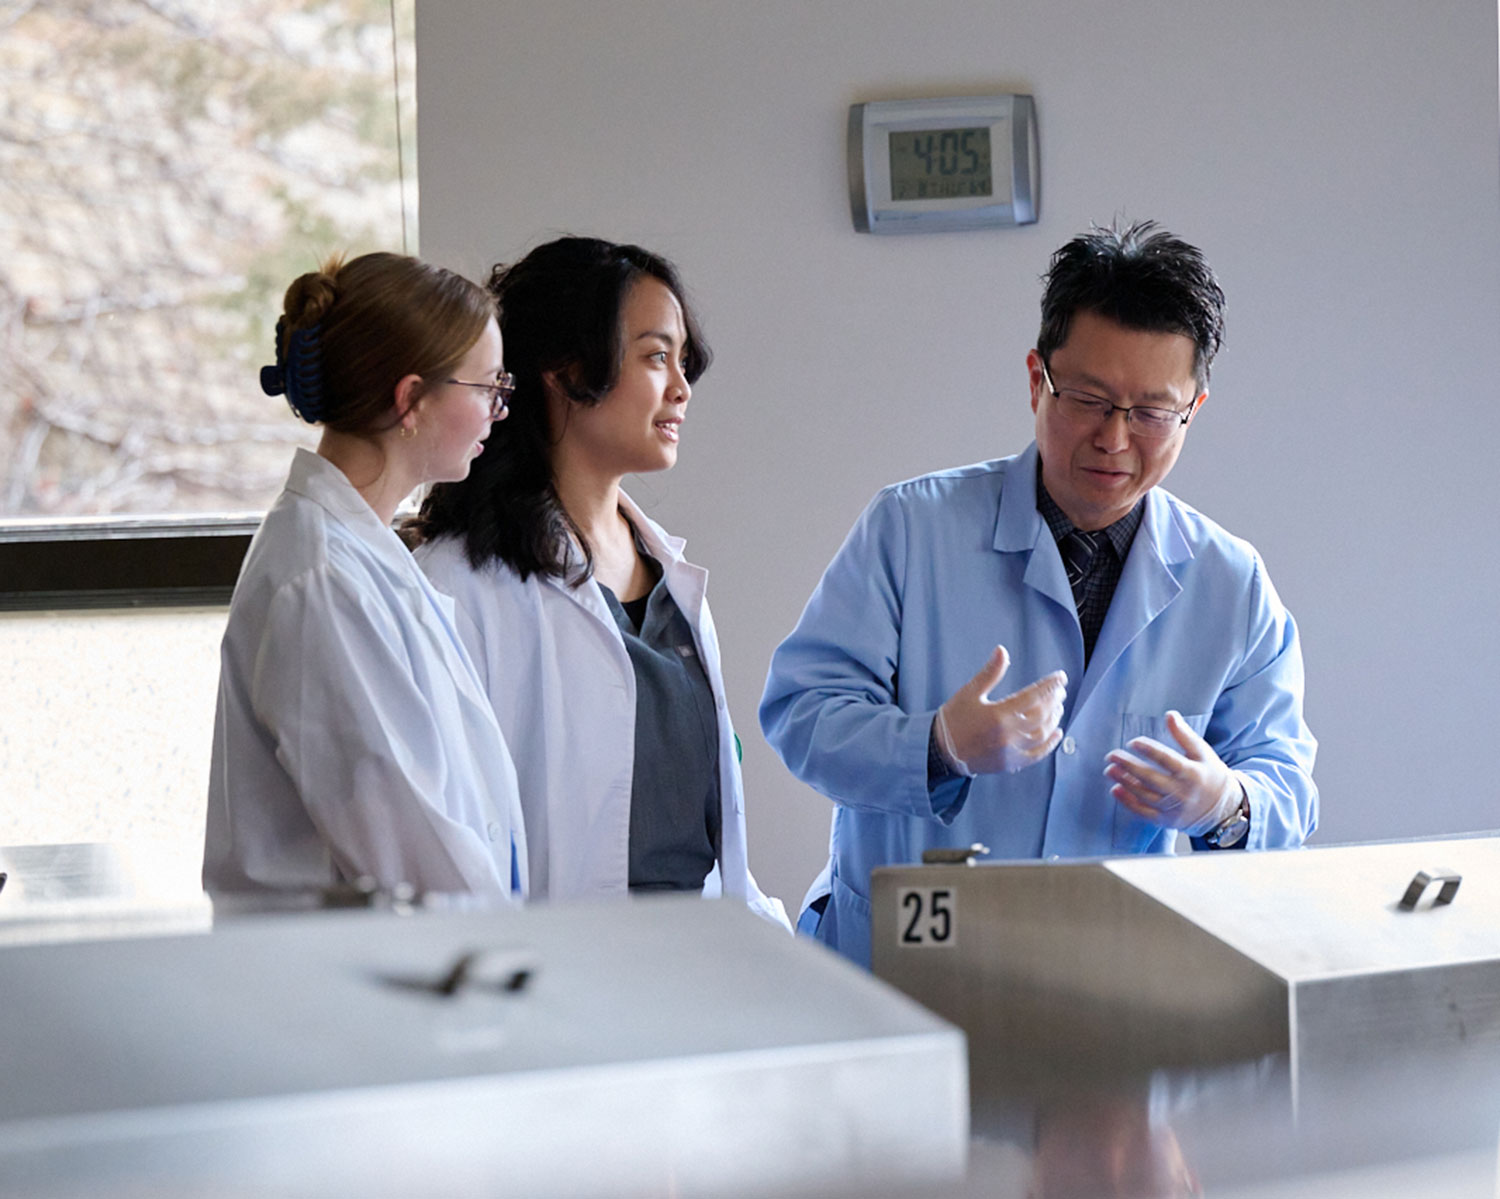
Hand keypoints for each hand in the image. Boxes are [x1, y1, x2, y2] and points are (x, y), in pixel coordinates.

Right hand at [935, 646, 1066, 775]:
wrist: (940, 751)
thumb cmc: (954, 719)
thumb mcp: (969, 692)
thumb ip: (990, 672)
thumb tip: (1002, 651)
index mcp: (998, 714)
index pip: (1033, 696)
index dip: (1049, 685)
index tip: (1060, 677)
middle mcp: (1007, 734)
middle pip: (1041, 715)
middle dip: (1054, 700)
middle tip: (1060, 690)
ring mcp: (1010, 751)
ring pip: (1042, 734)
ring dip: (1054, 719)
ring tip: (1058, 707)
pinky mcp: (1010, 764)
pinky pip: (1036, 755)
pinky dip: (1050, 745)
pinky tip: (1057, 733)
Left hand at [1105, 710, 1242, 833]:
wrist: (1223, 808)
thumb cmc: (1210, 775)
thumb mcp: (1202, 753)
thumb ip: (1184, 735)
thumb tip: (1170, 715)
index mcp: (1192, 773)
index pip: (1167, 760)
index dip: (1149, 750)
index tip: (1133, 742)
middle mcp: (1182, 792)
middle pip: (1151, 778)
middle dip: (1129, 766)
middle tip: (1111, 755)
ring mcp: (1174, 809)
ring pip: (1144, 795)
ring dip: (1125, 782)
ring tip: (1110, 769)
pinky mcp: (1166, 820)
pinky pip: (1144, 812)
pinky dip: (1128, 802)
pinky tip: (1115, 790)